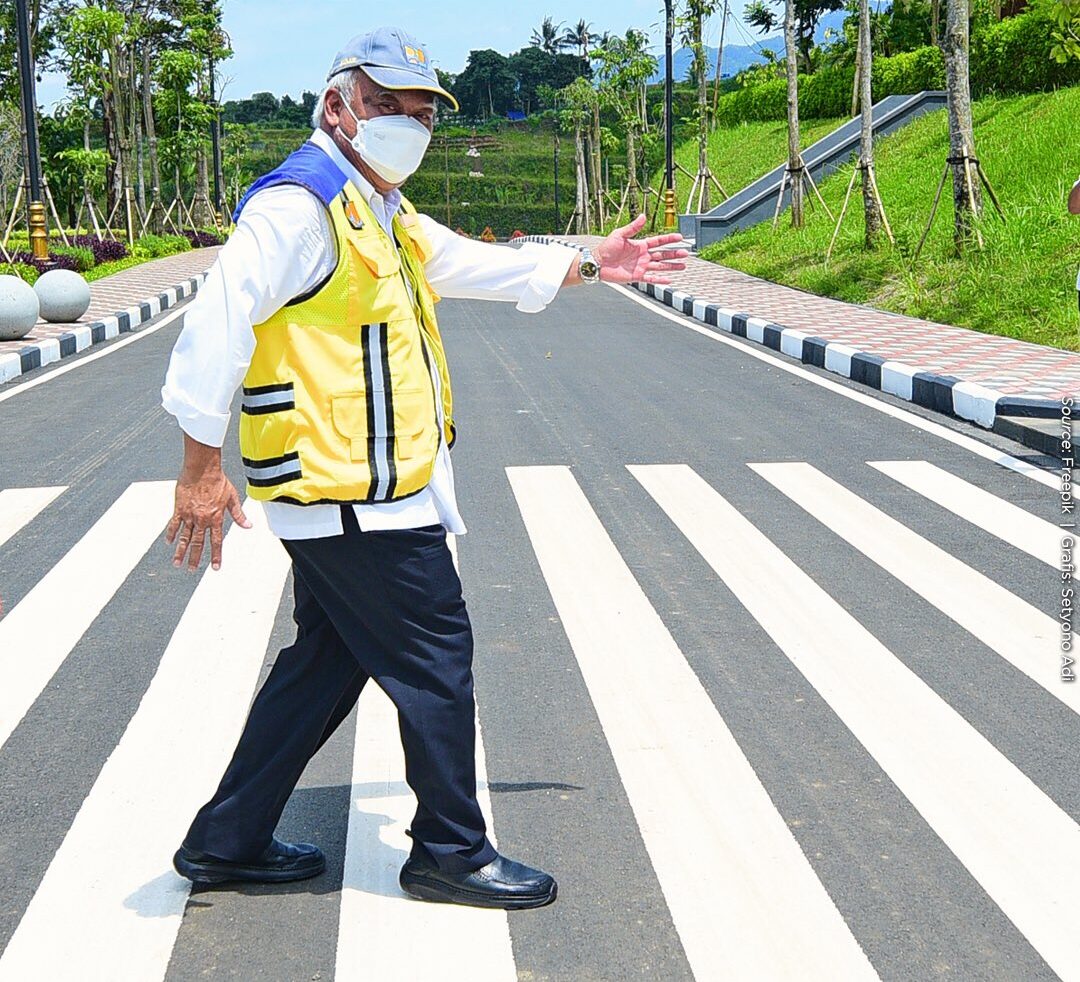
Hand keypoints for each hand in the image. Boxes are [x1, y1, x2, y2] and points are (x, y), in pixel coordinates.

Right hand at [165, 436, 250, 570]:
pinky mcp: (179, 509)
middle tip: (191, 569)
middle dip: (195, 558)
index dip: (216, 555)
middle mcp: (202, 519)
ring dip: (181, 551)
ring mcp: (189, 515)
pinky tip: (169, 543)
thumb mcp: (232, 498)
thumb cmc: (218, 481)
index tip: (215, 567)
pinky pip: (174, 524)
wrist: (202, 469)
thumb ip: (239, 515)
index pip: (216, 541)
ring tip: (177, 563)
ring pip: (184, 537)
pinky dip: (171, 534)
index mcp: (216, 518)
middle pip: (198, 543)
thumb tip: (249, 526)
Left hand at [595, 214, 688, 284]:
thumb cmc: (606, 248)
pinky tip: (669, 280)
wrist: (597, 263)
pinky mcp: (636, 276)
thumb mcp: (620, 234)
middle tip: (685, 253)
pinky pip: (650, 279)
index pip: (658, 241)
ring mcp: (640, 267)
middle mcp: (643, 256)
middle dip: (674, 254)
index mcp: (640, 245)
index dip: (669, 239)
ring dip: (671, 266)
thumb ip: (633, 227)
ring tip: (683, 266)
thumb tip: (643, 216)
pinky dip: (659, 280)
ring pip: (660, 266)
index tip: (680, 237)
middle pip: (662, 254)